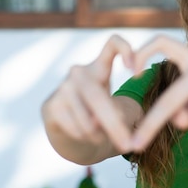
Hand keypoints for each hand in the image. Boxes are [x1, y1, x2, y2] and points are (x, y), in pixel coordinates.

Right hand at [42, 35, 134, 153]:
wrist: (72, 131)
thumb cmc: (101, 116)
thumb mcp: (116, 110)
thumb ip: (118, 113)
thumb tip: (107, 124)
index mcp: (99, 67)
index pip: (112, 43)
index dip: (127, 50)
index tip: (138, 73)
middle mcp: (78, 72)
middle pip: (100, 97)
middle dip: (115, 126)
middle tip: (128, 145)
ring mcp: (62, 88)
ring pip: (88, 120)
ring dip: (100, 135)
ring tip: (101, 135)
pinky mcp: (50, 106)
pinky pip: (75, 128)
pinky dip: (86, 138)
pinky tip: (85, 135)